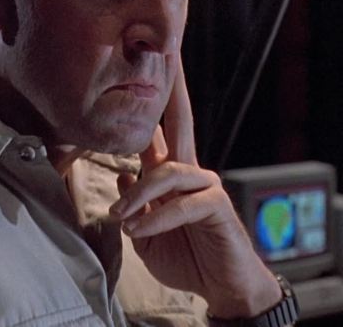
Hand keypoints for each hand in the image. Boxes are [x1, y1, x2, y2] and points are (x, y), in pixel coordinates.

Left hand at [108, 59, 281, 318]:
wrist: (221, 286)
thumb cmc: (187, 258)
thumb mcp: (147, 232)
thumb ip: (136, 203)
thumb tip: (123, 172)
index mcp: (171, 175)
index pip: (160, 131)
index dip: (154, 102)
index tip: (153, 68)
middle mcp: (190, 172)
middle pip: (181, 122)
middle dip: (175, 90)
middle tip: (170, 57)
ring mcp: (205, 186)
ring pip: (167, 172)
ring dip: (139, 193)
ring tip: (121, 216)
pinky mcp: (215, 205)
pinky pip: (181, 204)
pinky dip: (156, 219)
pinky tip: (139, 231)